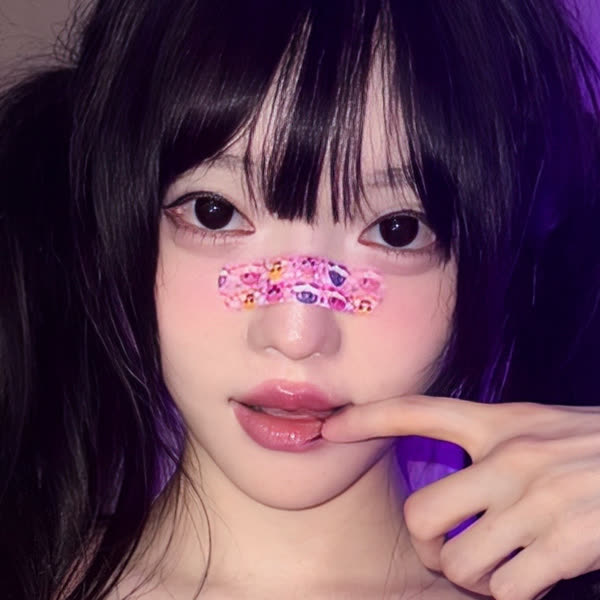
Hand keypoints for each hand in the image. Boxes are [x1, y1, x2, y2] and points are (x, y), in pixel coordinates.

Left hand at [321, 396, 599, 599]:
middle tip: (448, 549)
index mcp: (499, 422)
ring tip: (494, 566)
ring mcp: (538, 500)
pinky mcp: (567, 542)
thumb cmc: (589, 446)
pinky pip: (507, 590)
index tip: (329, 427)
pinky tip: (532, 576)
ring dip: (472, 577)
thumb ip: (492, 445)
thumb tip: (453, 489)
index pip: (416, 411)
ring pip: (462, 562)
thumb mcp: (534, 427)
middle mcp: (511, 457)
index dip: (366, 418)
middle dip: (429, 545)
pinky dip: (511, 593)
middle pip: (423, 514)